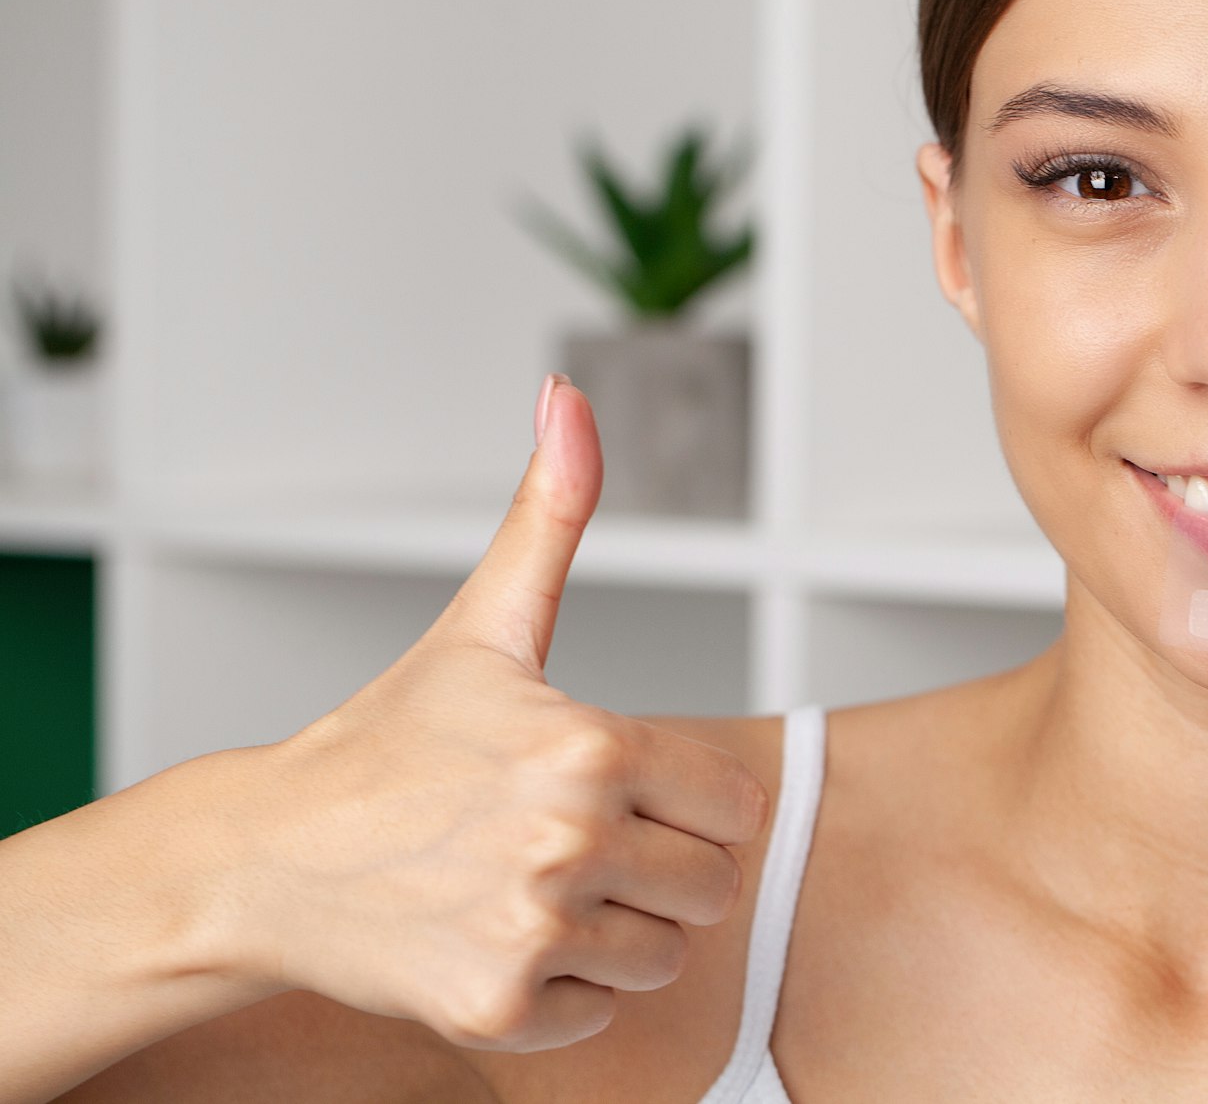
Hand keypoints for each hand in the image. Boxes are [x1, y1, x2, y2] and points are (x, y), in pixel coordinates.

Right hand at [216, 375, 769, 1050]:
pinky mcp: (498, 1006)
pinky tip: (501, 940)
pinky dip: (565, 993)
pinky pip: (603, 1014)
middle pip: (712, 887)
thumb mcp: (483, 624)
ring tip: (535, 890)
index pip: (736, 807)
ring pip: (664, 957)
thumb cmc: (387, 741)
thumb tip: (569, 397)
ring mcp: (534, 928)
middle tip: (574, 847)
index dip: (685, 804)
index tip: (620, 793)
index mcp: (591, 743)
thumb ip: (550, 514)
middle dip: (658, 871)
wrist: (267, 858)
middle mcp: (572, 838)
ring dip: (615, 934)